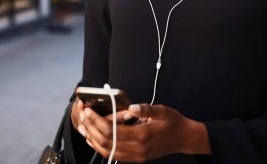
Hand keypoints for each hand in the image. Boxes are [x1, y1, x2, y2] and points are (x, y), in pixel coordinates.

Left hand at [77, 103, 210, 161]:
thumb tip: (133, 107)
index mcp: (143, 136)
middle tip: (82, 116)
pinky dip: (100, 147)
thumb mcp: (162, 110)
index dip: (97, 121)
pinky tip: (93, 138)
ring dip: (92, 139)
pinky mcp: (135, 158)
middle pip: (106, 142)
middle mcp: (137, 149)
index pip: (112, 131)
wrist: (183, 138)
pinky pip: (113, 155)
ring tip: (82, 126)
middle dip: (91, 128)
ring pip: (107, 151)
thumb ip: (146, 109)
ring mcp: (136, 156)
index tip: (88, 111)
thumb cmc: (173, 122)